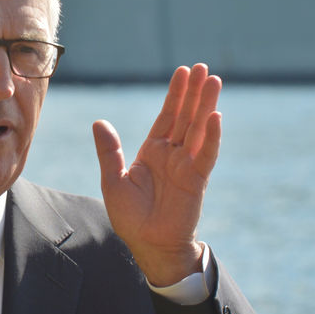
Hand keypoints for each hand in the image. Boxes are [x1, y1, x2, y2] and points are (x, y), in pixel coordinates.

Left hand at [93, 63, 221, 285]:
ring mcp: (186, 165)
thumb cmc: (130, 216)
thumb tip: (99, 122)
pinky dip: (211, 136)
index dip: (176, 94)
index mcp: (153, 151)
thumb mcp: (112, 180)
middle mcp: (173, 154)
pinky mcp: (196, 180)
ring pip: (199, 129)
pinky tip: (215, 117)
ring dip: (206, 106)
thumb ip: (109, 151)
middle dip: (194, 92)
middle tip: (203, 68)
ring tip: (213, 81)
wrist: (147, 245)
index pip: (167, 116)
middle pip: (186, 117)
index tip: (183, 72)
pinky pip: (206, 155)